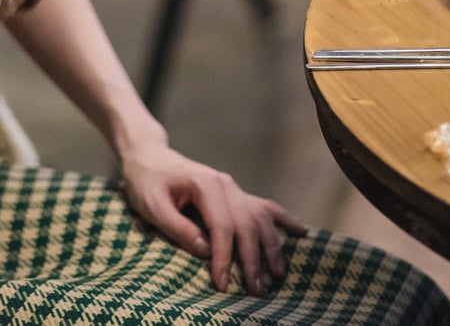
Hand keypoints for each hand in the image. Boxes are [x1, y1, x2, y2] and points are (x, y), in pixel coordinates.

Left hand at [117, 140, 308, 294]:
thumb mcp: (153, 206)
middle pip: (247, 225)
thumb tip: (207, 250)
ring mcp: (234, 188)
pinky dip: (284, 219)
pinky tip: (302, 231)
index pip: (223, 227)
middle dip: (253, 259)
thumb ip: (178, 227)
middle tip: (257, 290)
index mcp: (206, 185)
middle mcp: (226, 185)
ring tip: (277, 275)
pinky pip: (265, 206)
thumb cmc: (147, 183)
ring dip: (271, 247)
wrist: (149, 158)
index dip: (224, 258)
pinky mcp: (235, 193)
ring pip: (261, 218)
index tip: (221, 284)